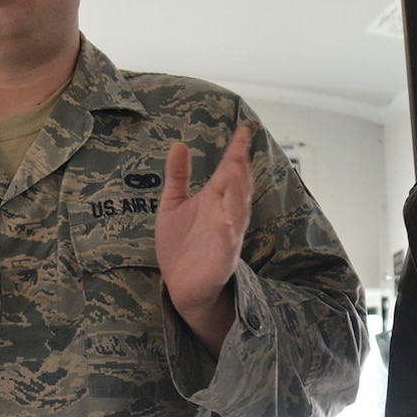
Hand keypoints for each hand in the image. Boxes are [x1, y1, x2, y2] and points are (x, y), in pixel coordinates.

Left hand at [156, 124, 253, 354]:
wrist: (180, 287)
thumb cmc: (179, 246)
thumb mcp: (173, 205)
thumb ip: (177, 176)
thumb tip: (179, 145)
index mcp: (214, 200)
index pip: (228, 170)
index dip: (236, 151)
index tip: (243, 130)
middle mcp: (224, 214)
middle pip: (237, 187)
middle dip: (240, 168)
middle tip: (241, 146)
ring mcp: (225, 236)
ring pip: (237, 212)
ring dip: (237, 193)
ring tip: (236, 170)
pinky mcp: (221, 259)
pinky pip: (227, 243)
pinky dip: (228, 231)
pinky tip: (226, 220)